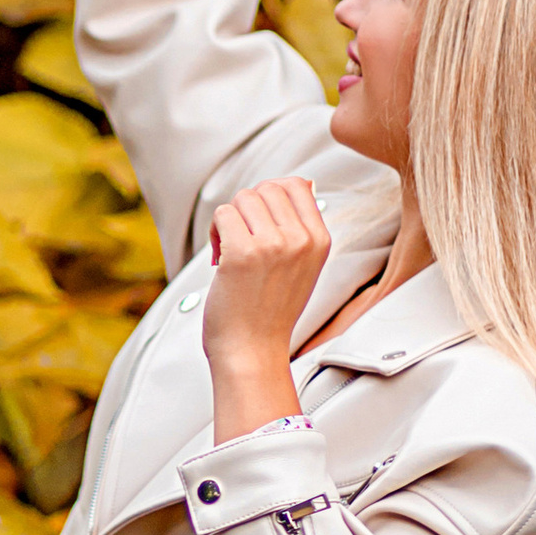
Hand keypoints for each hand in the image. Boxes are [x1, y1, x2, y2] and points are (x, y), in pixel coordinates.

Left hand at [202, 176, 330, 443]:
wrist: (252, 353)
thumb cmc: (270, 312)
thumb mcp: (304, 267)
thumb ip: (302, 227)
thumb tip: (301, 182)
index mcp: (320, 241)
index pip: (296, 184)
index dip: (270, 197)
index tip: (259, 223)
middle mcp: (301, 239)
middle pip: (266, 188)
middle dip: (247, 209)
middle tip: (241, 240)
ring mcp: (273, 245)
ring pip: (242, 199)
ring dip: (229, 222)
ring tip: (230, 252)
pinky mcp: (243, 252)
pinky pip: (222, 215)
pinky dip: (215, 234)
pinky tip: (220, 261)